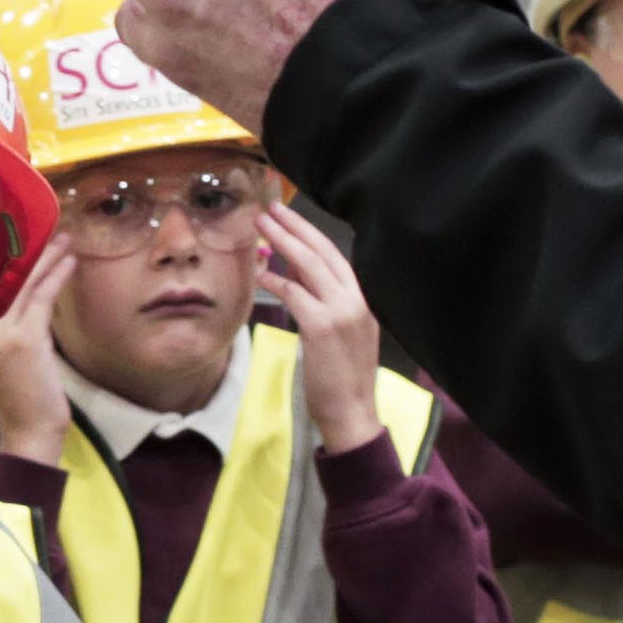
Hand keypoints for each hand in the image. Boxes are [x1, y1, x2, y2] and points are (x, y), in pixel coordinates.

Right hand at [0, 241, 76, 467]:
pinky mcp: (22, 338)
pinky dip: (58, 277)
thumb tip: (32, 295)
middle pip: (8, 283)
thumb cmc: (25, 396)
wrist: (30, 430)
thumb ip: (14, 326)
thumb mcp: (12, 355)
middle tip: (51, 230)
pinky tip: (70, 261)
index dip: (11, 261)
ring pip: (26, 286)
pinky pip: (41, 298)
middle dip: (32, 253)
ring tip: (65, 239)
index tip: (28, 239)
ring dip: (49, 259)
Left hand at [259, 209, 384, 448]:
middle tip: (271, 209)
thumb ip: (323, 302)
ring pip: (309, 265)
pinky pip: (294, 293)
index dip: (310, 234)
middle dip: (295, 227)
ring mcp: (341, 310)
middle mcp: (356, 299)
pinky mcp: (322, 325)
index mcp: (363, 300)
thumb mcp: (339, 334)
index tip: (290, 217)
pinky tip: (259, 274)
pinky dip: (275, 280)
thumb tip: (295, 275)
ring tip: (261, 226)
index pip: (335, 257)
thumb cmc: (343, 379)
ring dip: (282, 241)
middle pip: (323, 252)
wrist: (353, 413)